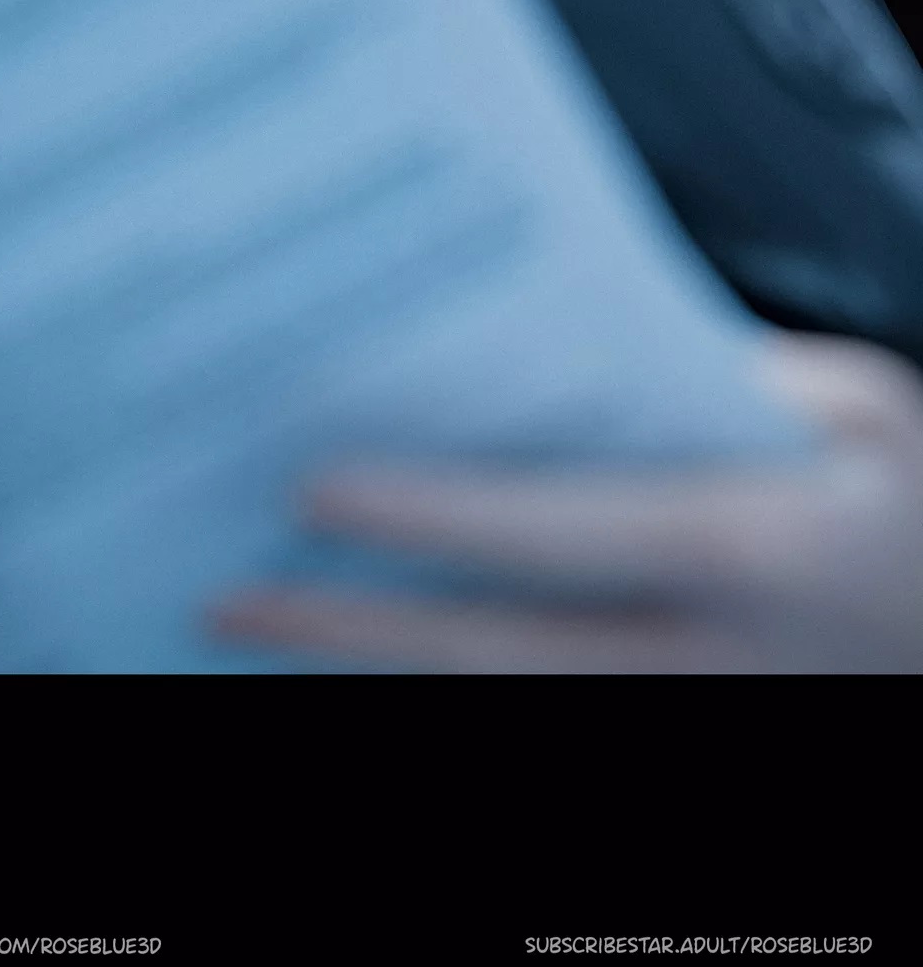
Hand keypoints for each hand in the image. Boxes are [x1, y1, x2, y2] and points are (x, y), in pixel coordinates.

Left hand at [211, 335, 922, 671]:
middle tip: (228, 593)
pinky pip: (544, 715)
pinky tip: (367, 658)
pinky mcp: (682, 731)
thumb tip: (587, 356)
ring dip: (375, 670)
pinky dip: (446, 688)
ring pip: (502, 706)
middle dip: (348, 631)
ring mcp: (691, 718)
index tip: (313, 490)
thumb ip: (726, 376)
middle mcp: (701, 658)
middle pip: (489, 656)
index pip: (549, 538)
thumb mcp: (861, 403)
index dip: (424, 515)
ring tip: (259, 623)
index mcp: (740, 548)